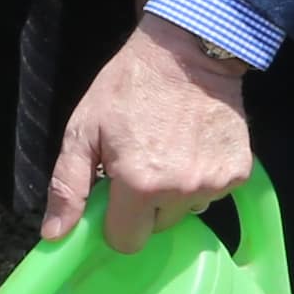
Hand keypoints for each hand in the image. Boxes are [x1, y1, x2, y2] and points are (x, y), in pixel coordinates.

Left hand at [46, 16, 251, 248]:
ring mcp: (215, 183)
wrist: (186, 52)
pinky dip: (201, 177)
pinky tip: (193, 146)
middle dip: (145, 206)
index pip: (126, 241)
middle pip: (157, 227)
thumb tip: (54, 236)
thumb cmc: (127, 88)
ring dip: (175, 192)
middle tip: (142, 163)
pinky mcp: (239, 173)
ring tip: (169, 150)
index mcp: (140, 185)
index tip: (115, 194)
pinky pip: (213, 194)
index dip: (116, 221)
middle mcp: (182, 191)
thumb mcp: (83, 130)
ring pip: (186, 211)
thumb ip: (67, 186)